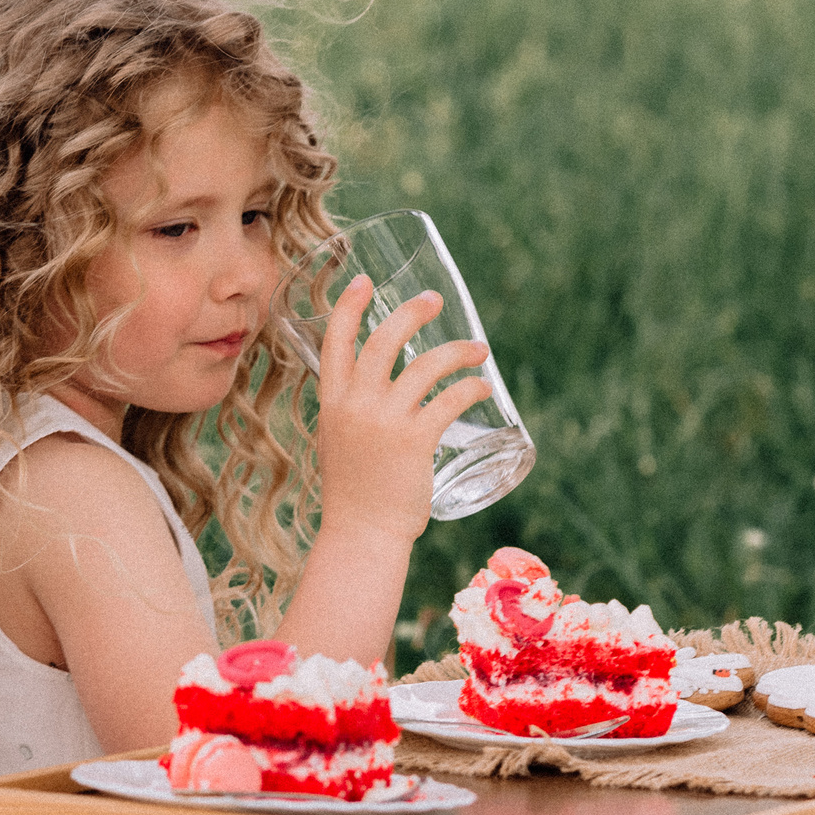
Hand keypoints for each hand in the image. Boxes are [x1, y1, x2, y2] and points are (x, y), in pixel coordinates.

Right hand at [312, 274, 493, 543]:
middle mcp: (355, 405)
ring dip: (457, 351)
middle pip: (383, 341)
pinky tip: (482, 388)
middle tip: (435, 300)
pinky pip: (449, 400)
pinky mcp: (415, 440)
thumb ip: (350, 411)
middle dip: (412, 313)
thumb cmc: (354, 491)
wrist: (362, 533)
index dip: (348, 306)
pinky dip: (470, 388)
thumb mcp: (338, 440)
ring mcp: (384, 421)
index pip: (335, 341)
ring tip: (478, 349)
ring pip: (425, 366)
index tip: (362, 280)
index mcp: (332, 401)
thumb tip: (375, 390)